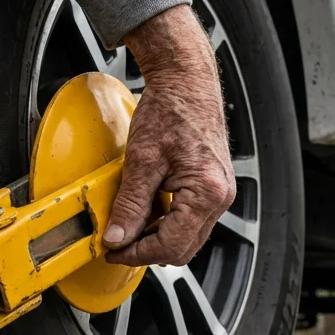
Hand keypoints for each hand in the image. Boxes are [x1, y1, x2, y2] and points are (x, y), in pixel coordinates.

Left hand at [103, 4, 235, 265]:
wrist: (187, 80)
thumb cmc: (171, 109)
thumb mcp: (142, 160)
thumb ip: (130, 204)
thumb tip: (116, 237)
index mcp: (207, 192)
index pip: (170, 245)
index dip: (136, 253)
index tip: (113, 250)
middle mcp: (220, 196)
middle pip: (183, 248)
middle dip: (147, 250)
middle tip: (117, 243)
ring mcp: (220, 192)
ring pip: (188, 236)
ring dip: (157, 236)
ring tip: (129, 225)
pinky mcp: (213, 186)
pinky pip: (191, 219)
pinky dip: (167, 221)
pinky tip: (146, 209)